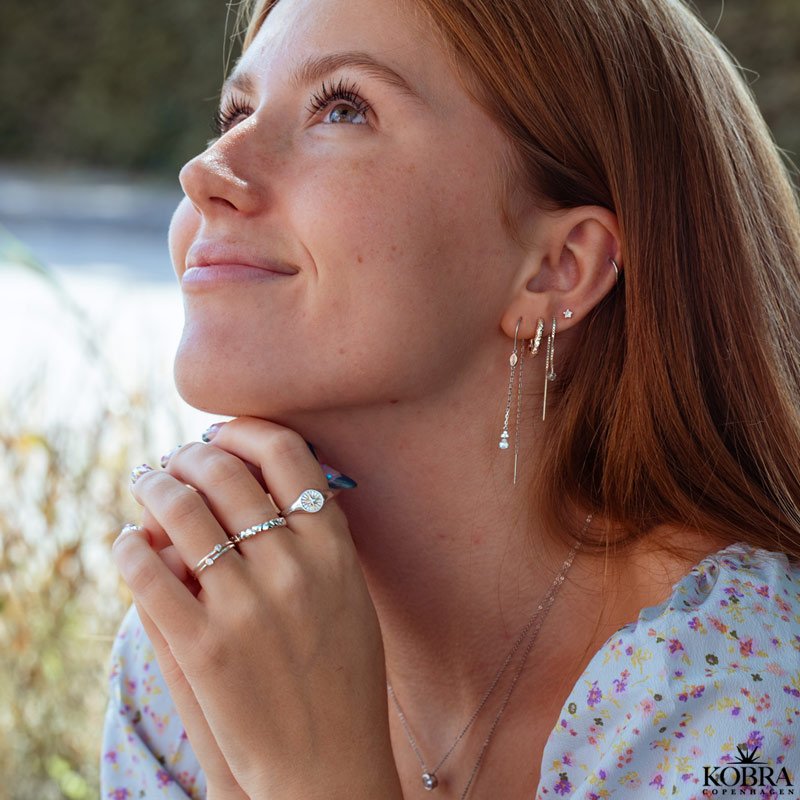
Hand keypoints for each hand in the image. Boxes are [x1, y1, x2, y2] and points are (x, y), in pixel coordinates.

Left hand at [113, 417, 402, 799]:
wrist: (331, 763)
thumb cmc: (345, 677)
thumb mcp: (351, 594)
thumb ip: (318, 539)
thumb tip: (263, 488)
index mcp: (333, 548)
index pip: (287, 453)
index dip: (246, 431)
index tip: (223, 434)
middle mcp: (293, 566)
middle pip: (226, 473)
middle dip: (191, 453)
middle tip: (176, 457)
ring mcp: (248, 606)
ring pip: (182, 510)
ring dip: (155, 484)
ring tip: (147, 482)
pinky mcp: (204, 648)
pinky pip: (149, 573)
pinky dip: (130, 546)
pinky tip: (129, 542)